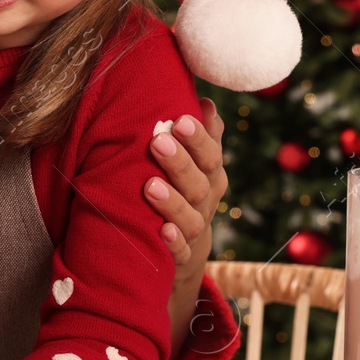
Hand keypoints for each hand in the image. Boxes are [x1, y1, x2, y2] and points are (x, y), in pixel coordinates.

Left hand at [144, 100, 226, 353]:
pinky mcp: (181, 260)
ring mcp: (194, 233)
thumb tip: (204, 100)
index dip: (200, 139)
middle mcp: (205, 204)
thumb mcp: (193, 165)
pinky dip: (173, 244)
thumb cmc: (182, 194)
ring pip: (190, 219)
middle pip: (200, 184)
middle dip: (181, 163)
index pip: (210, 156)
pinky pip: (181, 254)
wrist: (183, 254)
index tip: (182, 118)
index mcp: (208, 177)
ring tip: (149, 186)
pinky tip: (161, 232)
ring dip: (171, 202)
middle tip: (159, 141)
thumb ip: (197, 135)